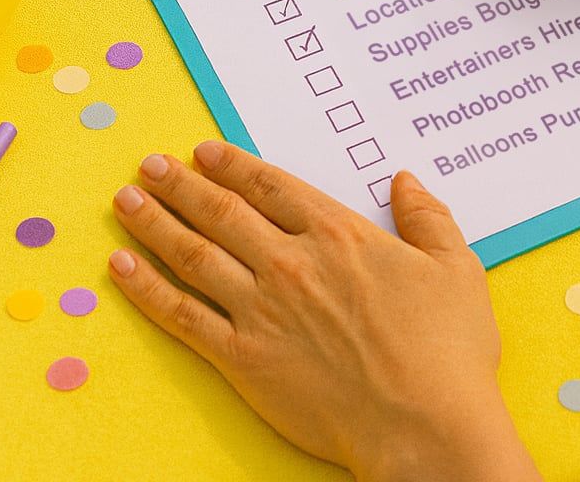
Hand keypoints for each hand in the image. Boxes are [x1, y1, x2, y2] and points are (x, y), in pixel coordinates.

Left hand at [108, 143, 540, 481]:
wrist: (424, 425)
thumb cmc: (447, 353)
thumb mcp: (456, 269)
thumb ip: (428, 218)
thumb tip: (406, 181)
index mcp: (340, 234)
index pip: (271, 186)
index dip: (232, 166)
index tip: (203, 152)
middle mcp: (291, 263)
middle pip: (221, 212)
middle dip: (179, 184)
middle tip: (149, 165)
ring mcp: (261, 310)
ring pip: (193, 254)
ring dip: (154, 223)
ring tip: (126, 201)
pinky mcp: (243, 358)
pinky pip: (182, 315)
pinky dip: (147, 288)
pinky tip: (122, 268)